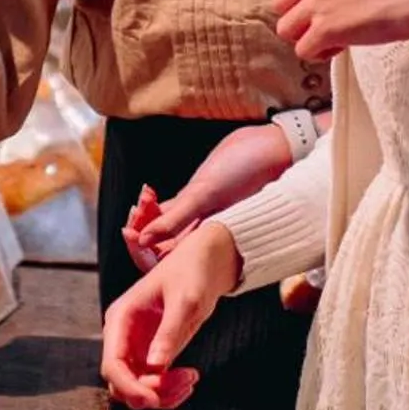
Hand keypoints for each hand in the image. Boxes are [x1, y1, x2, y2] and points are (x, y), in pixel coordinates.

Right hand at [101, 223, 240, 409]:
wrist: (206, 262)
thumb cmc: (192, 272)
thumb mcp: (184, 300)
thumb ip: (169, 333)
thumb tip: (155, 366)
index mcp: (121, 318)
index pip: (112, 364)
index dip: (128, 386)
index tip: (153, 399)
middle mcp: (124, 335)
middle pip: (122, 383)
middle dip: (150, 392)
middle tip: (184, 381)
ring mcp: (137, 346)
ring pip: (138, 388)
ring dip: (163, 394)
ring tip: (191, 379)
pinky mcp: (153, 353)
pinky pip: (154, 384)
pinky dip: (170, 390)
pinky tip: (190, 378)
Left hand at [120, 121, 292, 271]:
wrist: (278, 147)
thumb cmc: (250, 172)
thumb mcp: (209, 194)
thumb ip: (177, 218)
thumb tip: (143, 240)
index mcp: (209, 245)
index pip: (168, 263)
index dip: (144, 254)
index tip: (131, 234)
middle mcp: (205, 235)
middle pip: (164, 247)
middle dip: (143, 234)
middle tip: (131, 221)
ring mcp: (204, 216)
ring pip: (167, 226)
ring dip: (150, 216)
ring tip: (142, 201)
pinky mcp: (205, 197)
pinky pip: (175, 208)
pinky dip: (159, 204)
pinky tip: (148, 193)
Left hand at [274, 0, 408, 61]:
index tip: (310, 3)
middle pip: (279, 4)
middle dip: (299, 17)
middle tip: (323, 22)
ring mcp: (317, 2)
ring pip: (286, 29)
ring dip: (306, 36)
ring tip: (331, 36)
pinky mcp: (325, 29)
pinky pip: (303, 50)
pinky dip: (320, 53)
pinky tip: (339, 46)